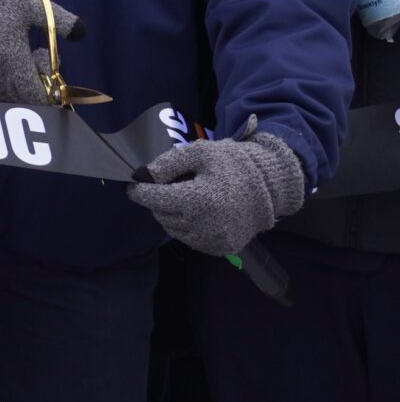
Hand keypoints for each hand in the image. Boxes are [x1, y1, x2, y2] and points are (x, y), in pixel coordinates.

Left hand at [127, 131, 305, 255]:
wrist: (270, 188)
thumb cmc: (233, 165)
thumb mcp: (200, 153)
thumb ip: (168, 163)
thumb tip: (144, 175)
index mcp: (198, 200)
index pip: (154, 199)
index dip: (139, 191)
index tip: (132, 184)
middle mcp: (204, 225)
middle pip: (161, 214)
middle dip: (157, 200)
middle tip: (166, 186)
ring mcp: (212, 240)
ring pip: (173, 228)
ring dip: (170, 213)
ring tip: (185, 196)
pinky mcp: (220, 248)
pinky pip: (189, 238)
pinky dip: (186, 225)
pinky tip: (197, 210)